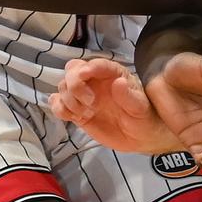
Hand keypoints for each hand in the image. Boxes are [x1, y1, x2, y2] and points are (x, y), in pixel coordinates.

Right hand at [49, 58, 180, 152]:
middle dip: (74, 84)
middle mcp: (95, 80)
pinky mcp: (75, 110)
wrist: (139, 137)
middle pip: (72, 70)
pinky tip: (75, 118)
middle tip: (90, 103)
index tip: (84, 75)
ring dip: (69, 100)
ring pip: (63, 86)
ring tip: (86, 114)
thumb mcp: (140, 108)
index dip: (89, 67)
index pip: (98, 64)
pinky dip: (60, 109)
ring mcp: (83, 95)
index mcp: (113, 74)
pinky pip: (57, 103)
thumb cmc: (144, 117)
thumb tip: (119, 82)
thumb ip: (129, 96)